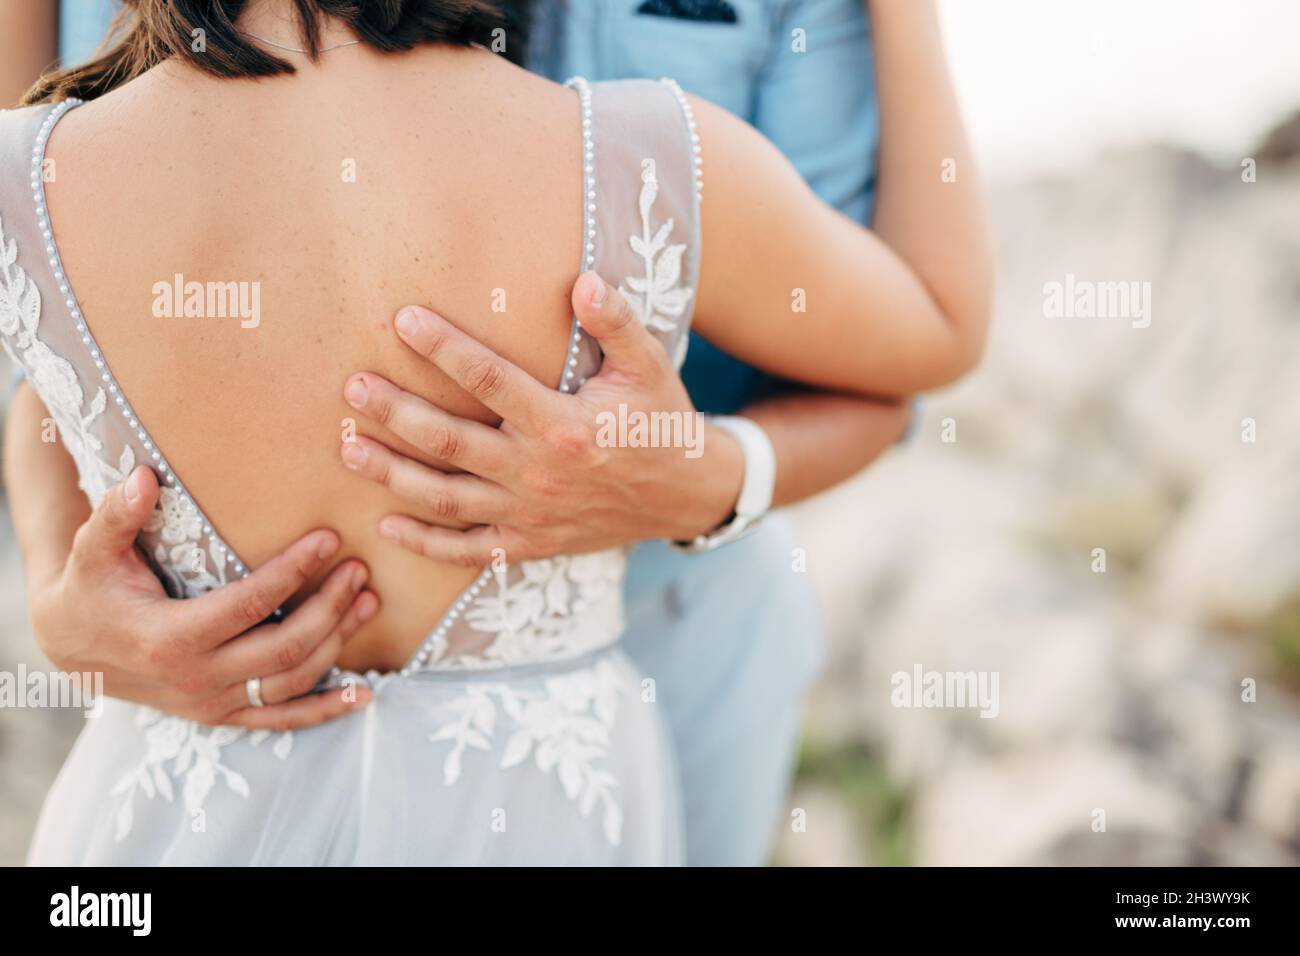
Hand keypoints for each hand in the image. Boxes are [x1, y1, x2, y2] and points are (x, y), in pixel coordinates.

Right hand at [31, 466, 377, 729]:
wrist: (69, 646)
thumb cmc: (89, 587)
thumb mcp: (92, 549)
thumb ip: (116, 514)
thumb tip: (142, 477)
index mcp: (169, 638)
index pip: (250, 604)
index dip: (294, 571)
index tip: (330, 538)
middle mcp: (196, 679)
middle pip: (284, 649)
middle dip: (329, 608)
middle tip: (359, 569)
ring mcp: (212, 703)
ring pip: (291, 683)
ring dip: (337, 645)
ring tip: (368, 602)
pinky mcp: (221, 715)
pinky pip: (281, 721)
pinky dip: (325, 710)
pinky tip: (364, 694)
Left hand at [338, 272, 744, 564]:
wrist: (687, 495)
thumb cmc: (661, 420)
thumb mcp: (649, 363)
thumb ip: (614, 322)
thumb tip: (582, 279)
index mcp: (563, 424)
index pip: (489, 379)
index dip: (442, 348)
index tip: (402, 320)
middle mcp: (538, 472)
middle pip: (448, 441)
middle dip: (394, 413)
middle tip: (352, 389)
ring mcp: (530, 514)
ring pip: (444, 498)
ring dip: (392, 474)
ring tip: (348, 448)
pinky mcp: (530, 543)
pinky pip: (468, 550)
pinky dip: (424, 543)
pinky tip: (386, 525)